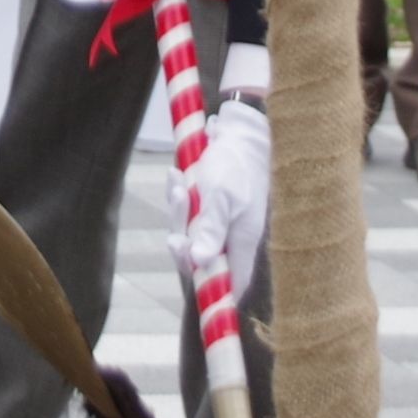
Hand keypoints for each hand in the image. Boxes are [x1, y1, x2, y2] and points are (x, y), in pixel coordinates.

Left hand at [175, 35, 269, 298]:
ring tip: (177, 186)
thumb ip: (211, 231)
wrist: (240, 130)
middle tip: (175, 238)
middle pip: (201, 259)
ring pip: (191, 232)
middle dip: (183, 245)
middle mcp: (232, 236)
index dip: (211, 287)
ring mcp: (221, 220)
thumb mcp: (221, 197)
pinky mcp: (210, 204)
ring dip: (179, 213)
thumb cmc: (234, 164)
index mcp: (242, 242)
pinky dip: (180, 196)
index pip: (230, 283)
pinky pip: (188, 210)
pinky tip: (175, 176)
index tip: (191, 277)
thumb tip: (199, 264)